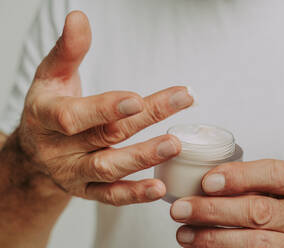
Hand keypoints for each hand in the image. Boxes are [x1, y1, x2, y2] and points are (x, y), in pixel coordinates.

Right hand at [14, 11, 192, 205]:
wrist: (36, 151)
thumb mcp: (51, 76)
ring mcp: (73, 173)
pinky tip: (158, 188)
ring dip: (143, 158)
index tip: (137, 99)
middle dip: (144, 120)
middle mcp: (59, 149)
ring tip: (174, 145)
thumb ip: (68, 51)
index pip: (75, 115)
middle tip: (178, 102)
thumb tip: (78, 18)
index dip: (105, 108)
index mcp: (46, 117)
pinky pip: (110, 196)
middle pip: (105, 135)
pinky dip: (134, 193)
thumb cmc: (48, 107)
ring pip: (109, 168)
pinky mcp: (87, 191)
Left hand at [170, 159, 283, 246]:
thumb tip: (196, 180)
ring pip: (255, 244)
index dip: (239, 176)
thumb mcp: (270, 184)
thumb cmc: (278, 203)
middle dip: (214, 210)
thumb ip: (243, 179)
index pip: (274, 174)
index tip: (206, 182)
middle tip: (181, 209)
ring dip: (212, 238)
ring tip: (184, 233)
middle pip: (258, 211)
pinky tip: (199, 247)